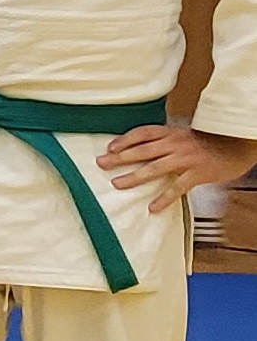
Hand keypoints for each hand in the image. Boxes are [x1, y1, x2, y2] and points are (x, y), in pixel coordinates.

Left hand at [96, 124, 256, 213]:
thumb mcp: (184, 137)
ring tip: (118, 184)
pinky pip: (177, 187)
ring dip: (134, 177)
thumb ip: (165, 142)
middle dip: (120, 157)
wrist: (237, 146)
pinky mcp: (198, 173)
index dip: (125, 140)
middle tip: (102, 164)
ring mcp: (187, 158)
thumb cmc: (208, 143)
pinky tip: (153, 207)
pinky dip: (164, 198)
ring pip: (155, 168)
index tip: (110, 148)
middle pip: (143, 150)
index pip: (143, 133)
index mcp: (172, 133)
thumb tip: (138, 150)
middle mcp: (176, 143)